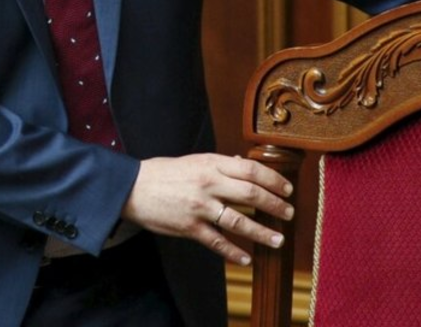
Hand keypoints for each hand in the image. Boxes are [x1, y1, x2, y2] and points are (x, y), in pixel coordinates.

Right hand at [120, 153, 292, 265]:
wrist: (131, 188)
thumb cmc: (162, 173)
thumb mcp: (193, 161)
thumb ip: (218, 164)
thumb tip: (242, 163)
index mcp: (210, 163)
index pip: (250, 169)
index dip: (273, 180)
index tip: (286, 189)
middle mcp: (208, 183)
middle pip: (251, 194)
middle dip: (275, 205)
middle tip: (289, 213)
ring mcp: (199, 207)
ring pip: (239, 221)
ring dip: (262, 232)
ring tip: (278, 240)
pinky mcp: (189, 227)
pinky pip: (217, 242)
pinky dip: (234, 252)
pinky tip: (246, 259)